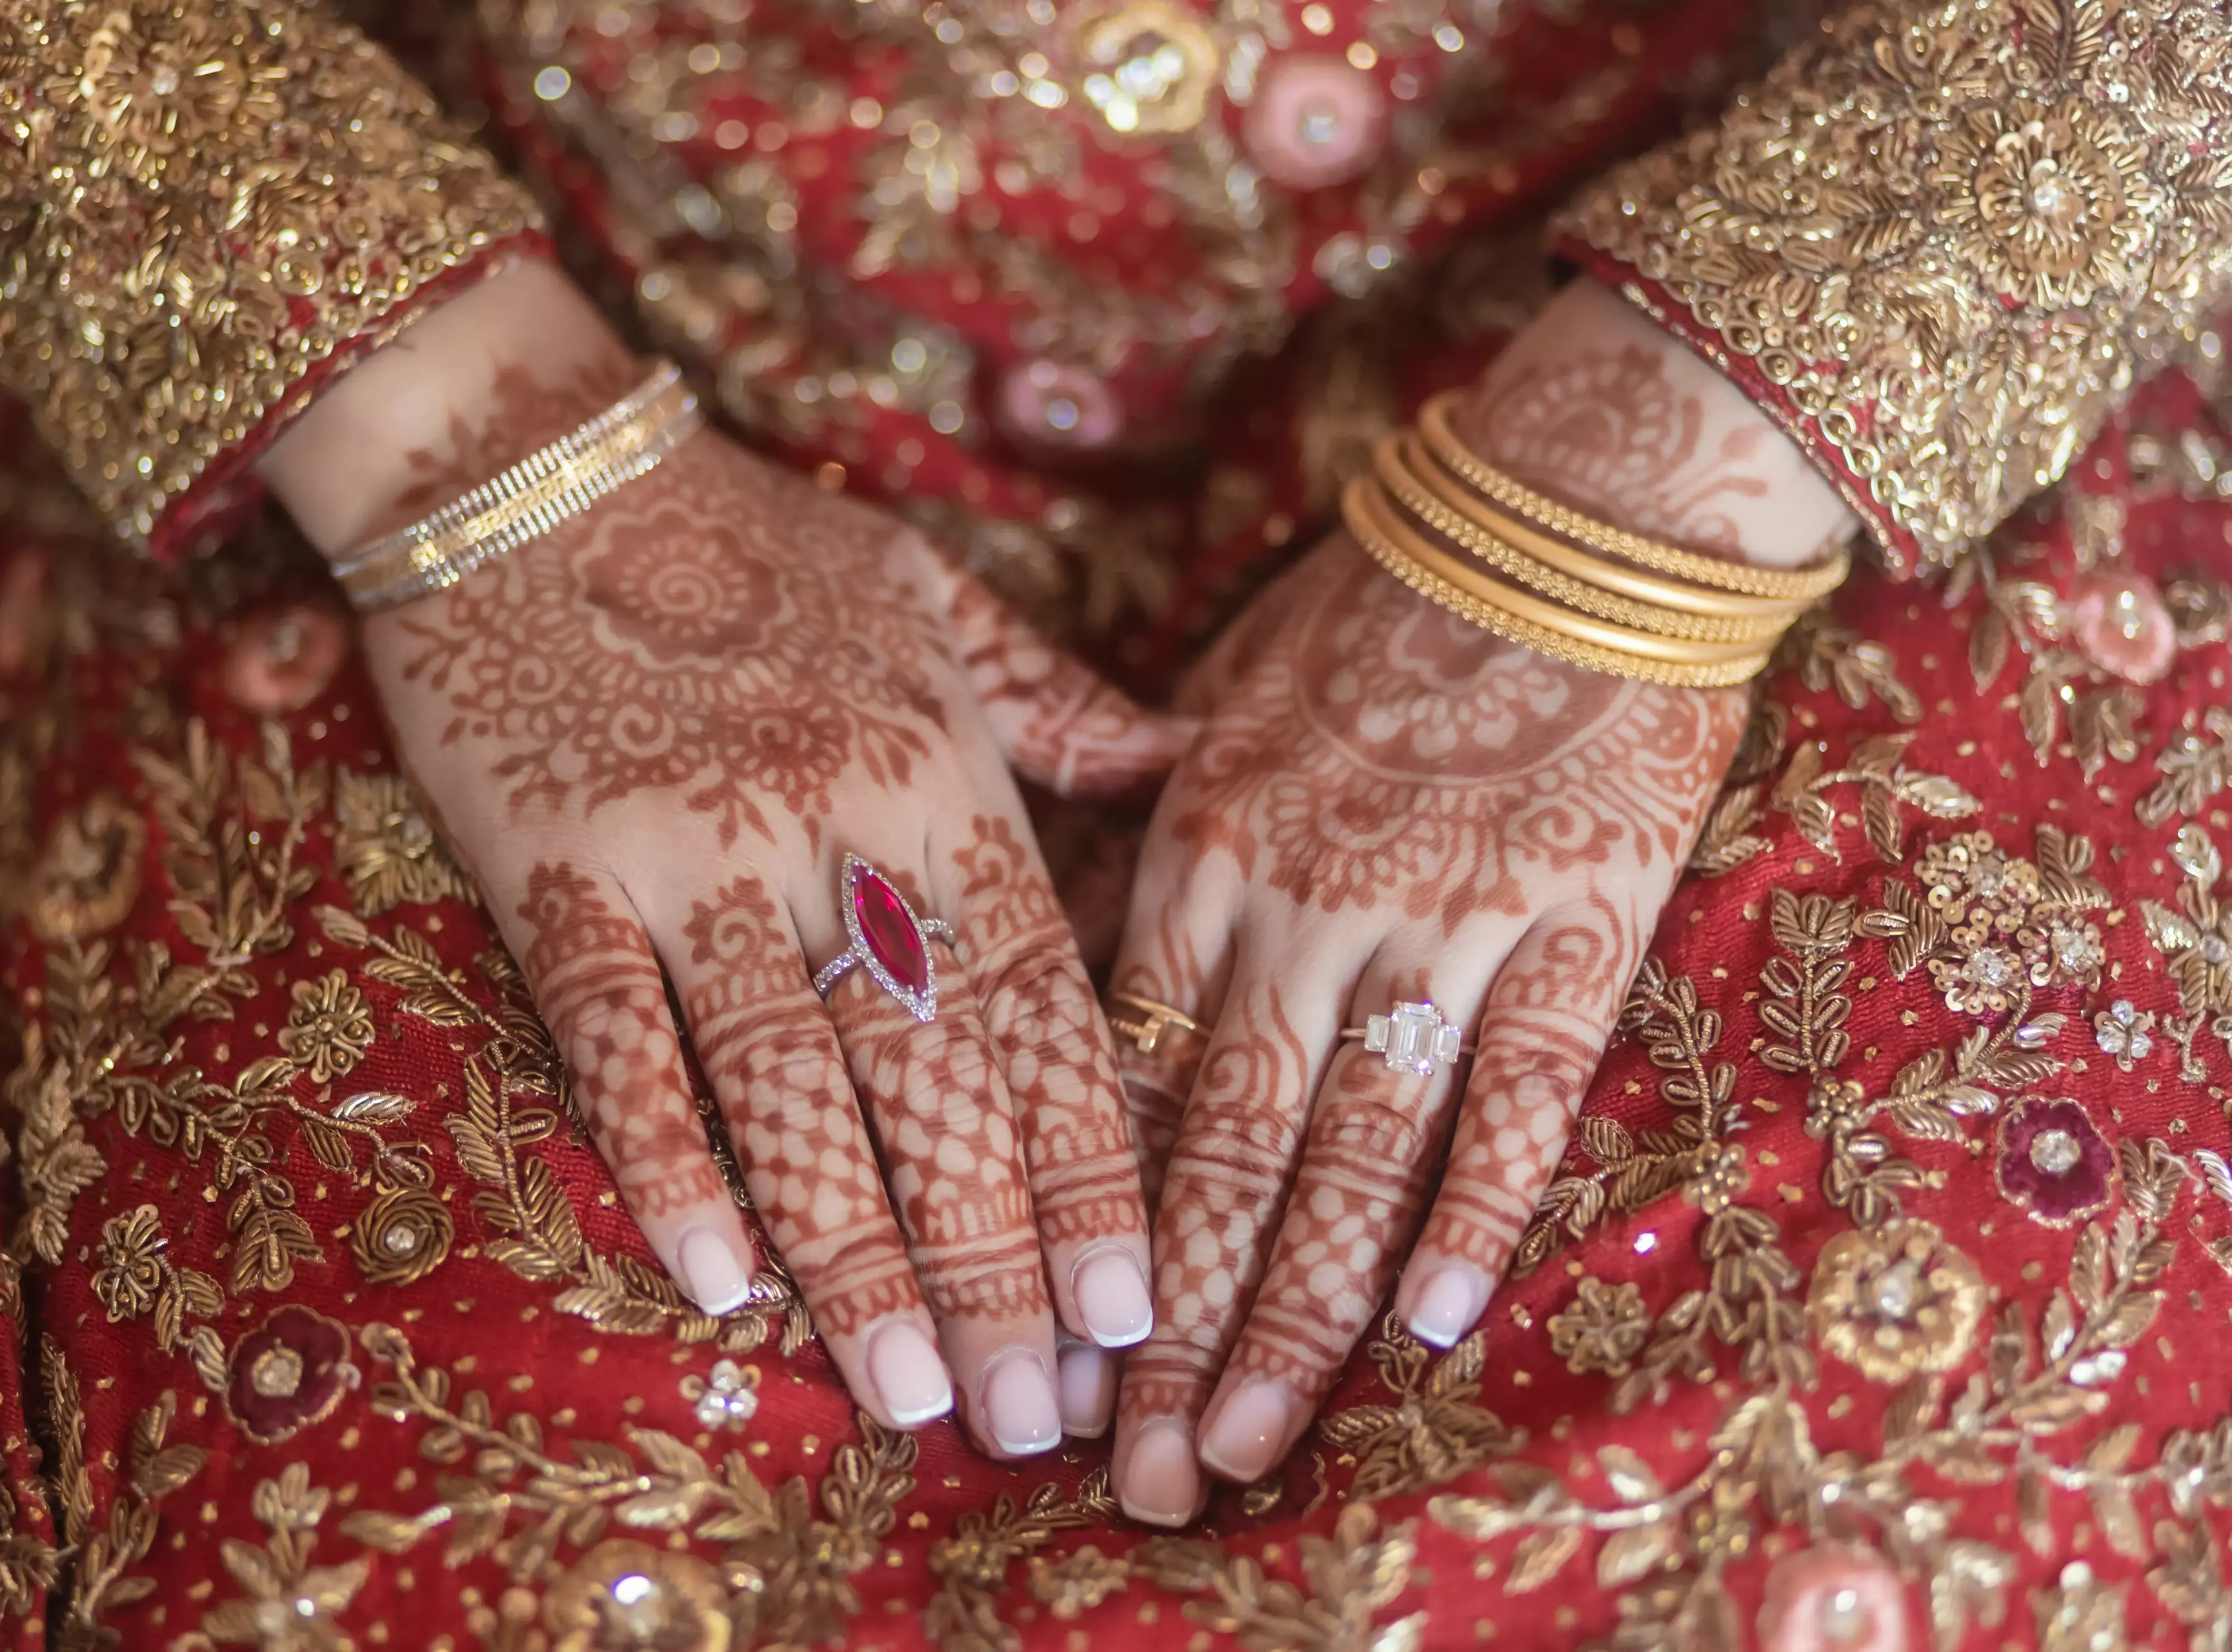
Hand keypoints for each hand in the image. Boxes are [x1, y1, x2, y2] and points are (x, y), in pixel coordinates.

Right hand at [268, 266, 1189, 1457]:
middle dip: (991, 1256)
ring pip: (788, 1081)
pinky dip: (663, 1156)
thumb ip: (1059, 707)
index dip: (1090, 1162)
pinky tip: (713, 1278)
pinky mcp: (556, 867)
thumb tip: (1191, 759)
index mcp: (937, 773)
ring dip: (851, 1249)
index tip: (1130, 1303)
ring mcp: (690, 853)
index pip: (1040, 1002)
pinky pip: (617, 1034)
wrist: (537, 464)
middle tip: (1032, 1412)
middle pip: (933, 1077)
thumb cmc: (755, 541)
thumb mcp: (933, 601)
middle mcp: (832, 826)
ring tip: (902, 1391)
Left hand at [1098, 279, 1848, 1523]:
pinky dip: (1476, 1210)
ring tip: (1238, 1444)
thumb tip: (1086, 955)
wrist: (1572, 516)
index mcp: (1203, 845)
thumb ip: (1152, 828)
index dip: (1082, 1219)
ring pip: (1350, 1150)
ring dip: (1292, 1312)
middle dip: (1162, 1322)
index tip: (1042, 1339)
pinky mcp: (1577, 924)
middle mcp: (1304, 903)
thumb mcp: (1223, 694)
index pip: (1124, 1072)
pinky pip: (1519, 1091)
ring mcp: (1442, 921)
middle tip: (1119, 1466)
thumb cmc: (1382, 602)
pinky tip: (1433, 1330)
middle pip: (1220, 1147)